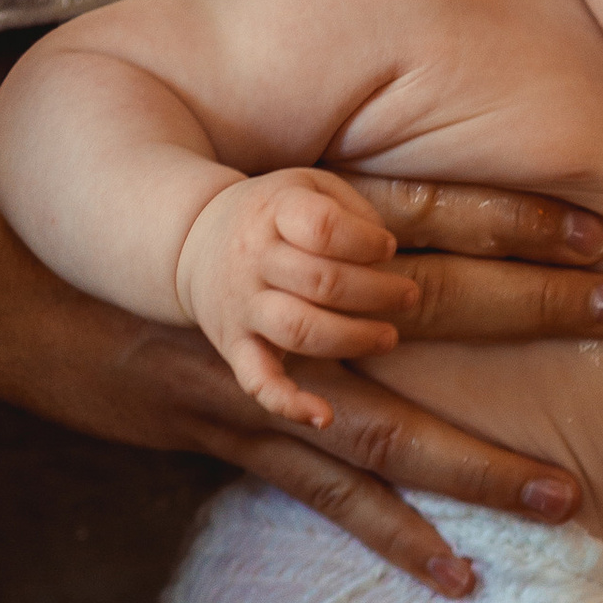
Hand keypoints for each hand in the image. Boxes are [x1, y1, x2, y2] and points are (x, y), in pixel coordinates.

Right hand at [0, 195, 602, 595]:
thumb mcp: (210, 195)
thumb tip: (392, 206)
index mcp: (290, 223)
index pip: (420, 212)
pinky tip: (456, 577)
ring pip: (389, 421)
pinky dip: (391, 538)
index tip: (595, 230)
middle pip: (431, 303)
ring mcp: (259, 372)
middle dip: (534, 311)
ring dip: (480, 461)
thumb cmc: (111, 225)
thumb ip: (301, 206)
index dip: (509, 219)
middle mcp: (284, 297)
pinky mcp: (224, 430)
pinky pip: (321, 494)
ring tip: (567, 495)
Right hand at [176, 166, 408, 427]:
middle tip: (408, 296)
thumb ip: (351, 209)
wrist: (194, 241)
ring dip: (353, 338)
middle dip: (377, 293)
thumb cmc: (274, 215)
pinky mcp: (234, 347)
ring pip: (299, 330)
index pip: (323, 227)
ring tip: (388, 336)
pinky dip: (289, 403)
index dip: (366, 241)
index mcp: (274, 212)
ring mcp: (241, 307)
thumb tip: (386, 249)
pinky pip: (257, 382)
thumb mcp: (310, 186)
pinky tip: (324, 416)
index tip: (388, 248)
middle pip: (321, 281)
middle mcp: (252, 260)